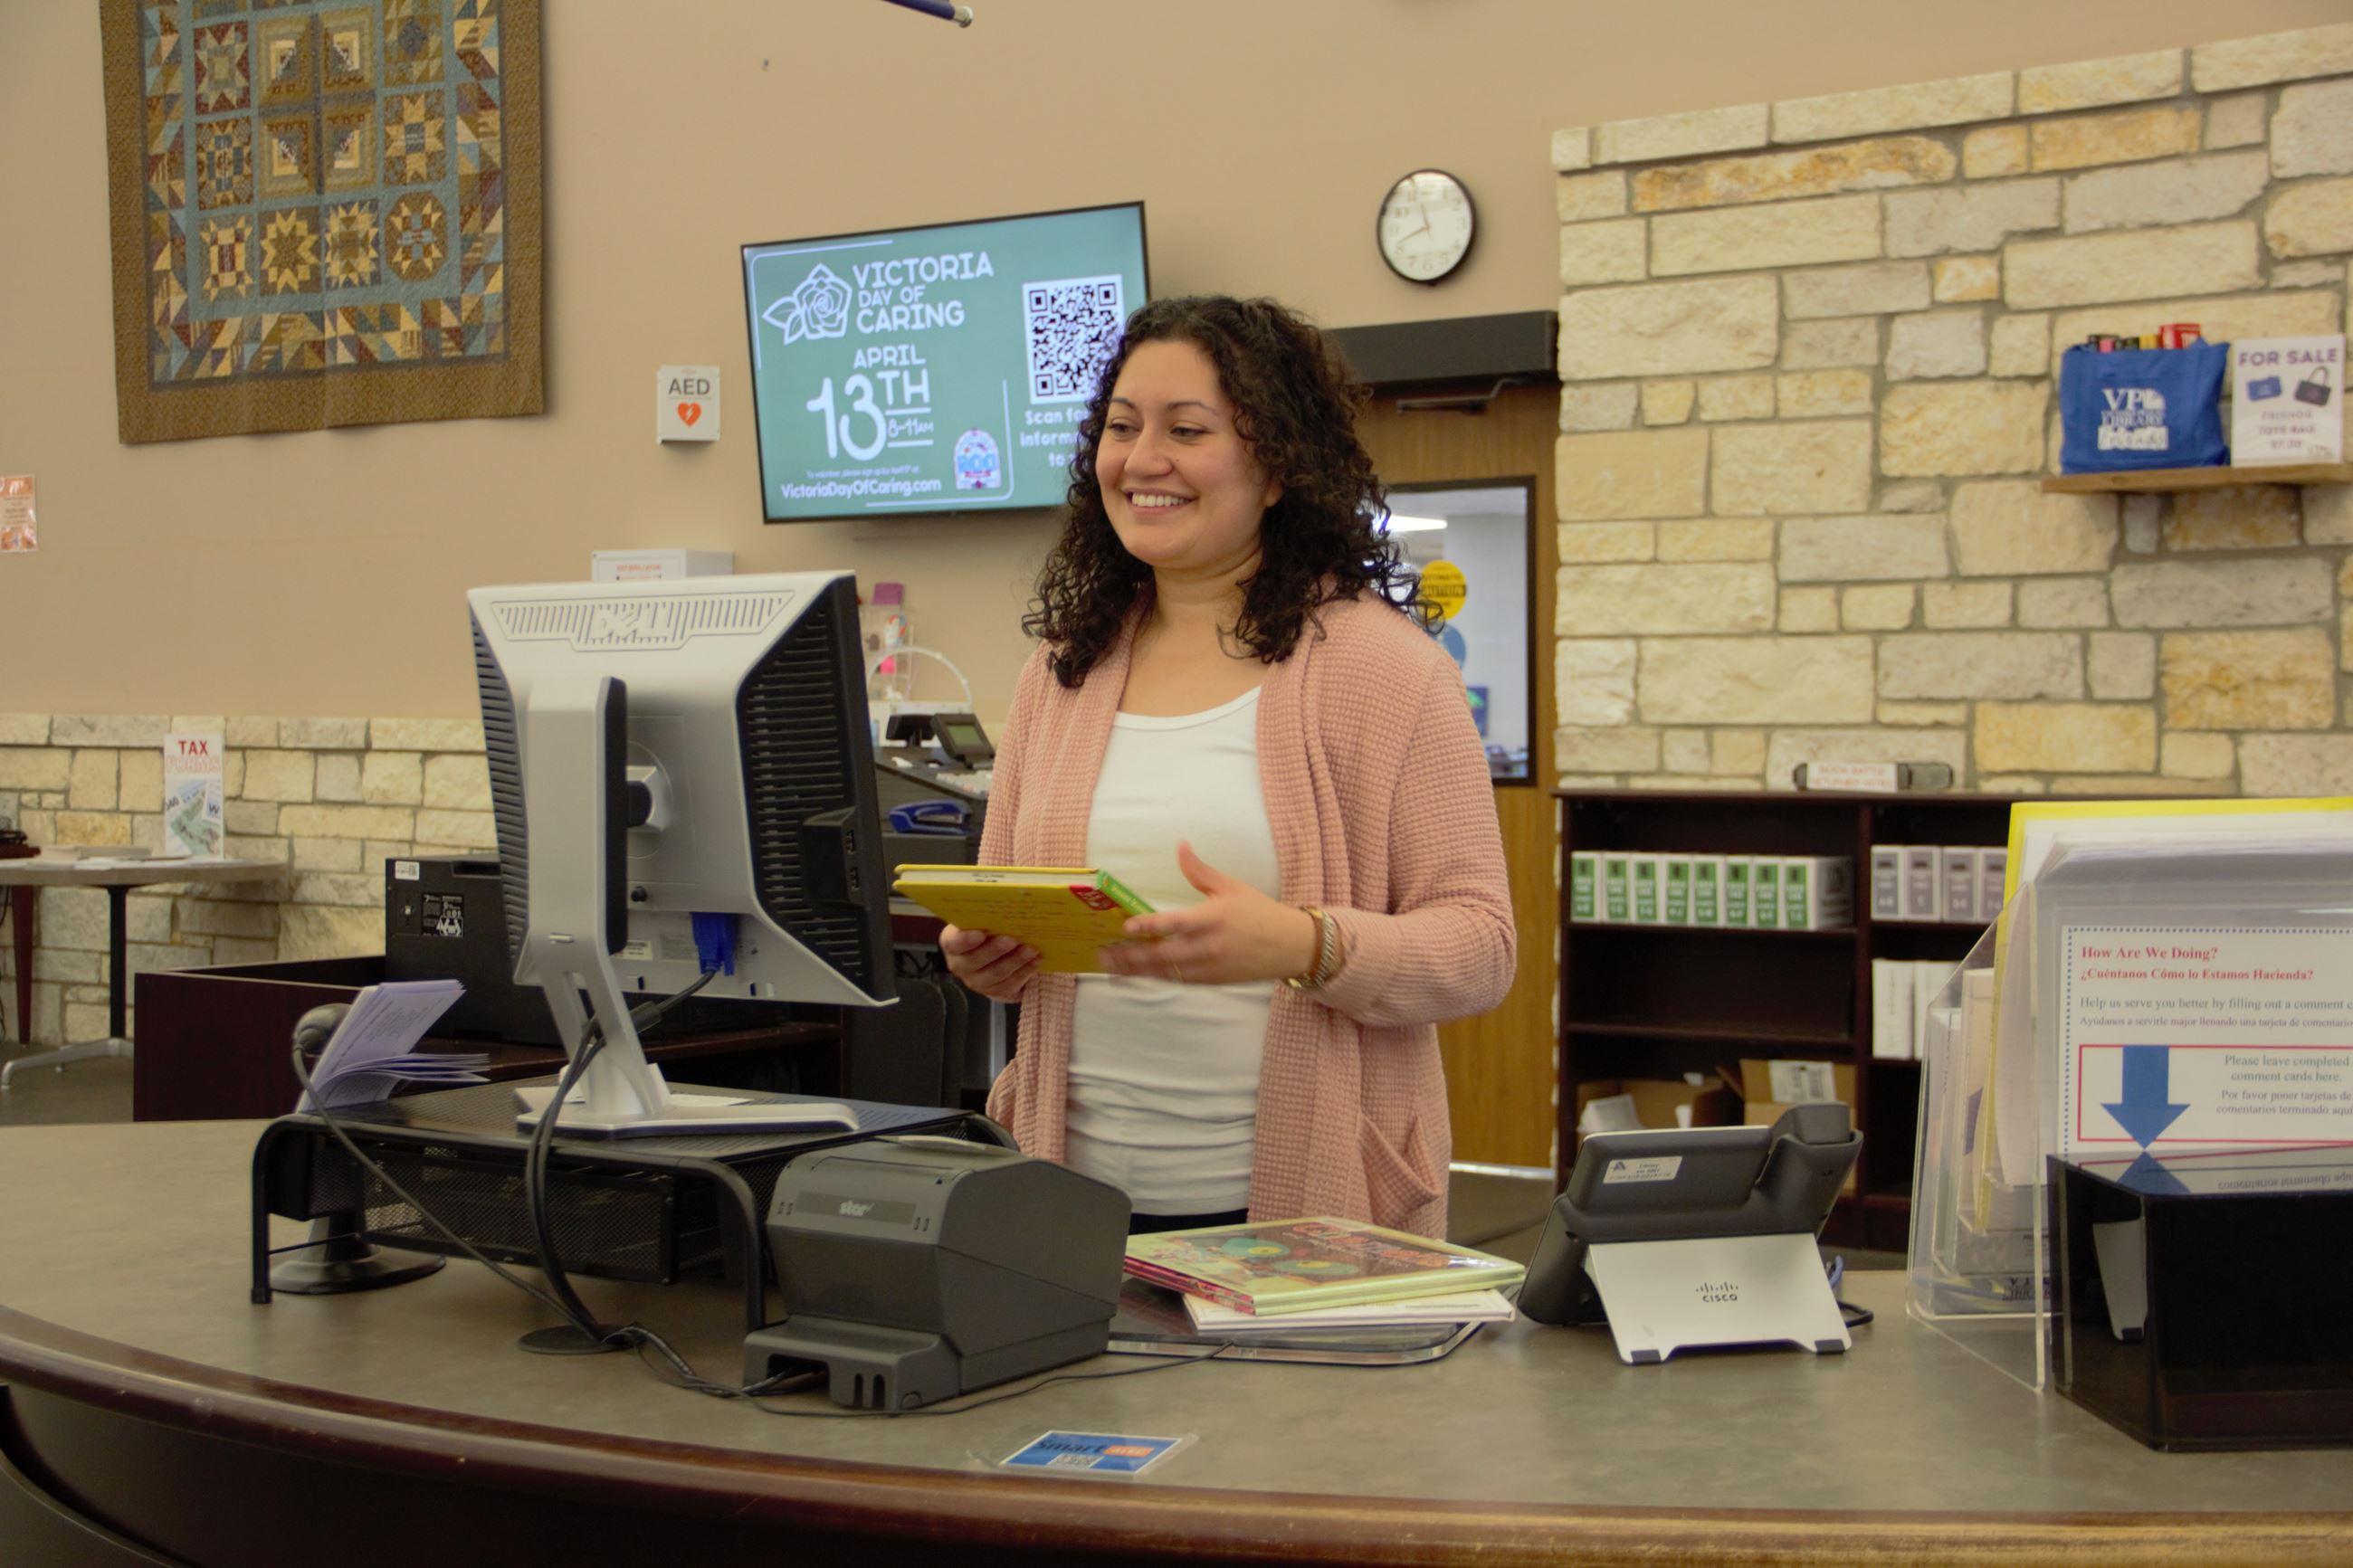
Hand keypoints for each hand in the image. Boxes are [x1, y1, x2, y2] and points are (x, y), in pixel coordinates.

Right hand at [939, 923, 1038, 1002]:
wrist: (995, 953)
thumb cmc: (989, 930)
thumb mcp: (983, 921)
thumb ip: (987, 916)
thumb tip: (1007, 902)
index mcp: (953, 943)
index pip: (954, 942)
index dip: (965, 939)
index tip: (980, 933)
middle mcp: (961, 965)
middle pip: (976, 960)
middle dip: (996, 950)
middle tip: (1012, 939)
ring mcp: (977, 981)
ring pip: (996, 973)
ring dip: (1015, 961)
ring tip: (1031, 949)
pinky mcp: (995, 991)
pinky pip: (1010, 985)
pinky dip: (1025, 972)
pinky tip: (1036, 960)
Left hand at [1100, 841, 1319, 985]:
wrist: (1290, 946)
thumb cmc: (1259, 912)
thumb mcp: (1231, 886)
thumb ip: (1200, 871)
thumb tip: (1180, 846)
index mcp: (1214, 918)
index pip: (1176, 924)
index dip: (1150, 927)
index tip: (1127, 926)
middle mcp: (1210, 946)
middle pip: (1164, 955)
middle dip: (1131, 955)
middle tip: (1103, 951)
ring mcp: (1211, 967)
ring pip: (1167, 971)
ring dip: (1137, 969)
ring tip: (1111, 964)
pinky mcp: (1213, 981)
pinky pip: (1178, 980)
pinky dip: (1155, 976)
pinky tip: (1135, 972)